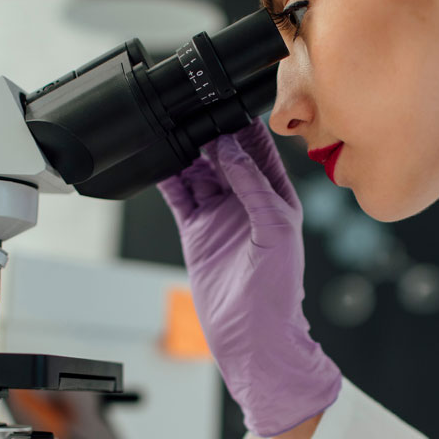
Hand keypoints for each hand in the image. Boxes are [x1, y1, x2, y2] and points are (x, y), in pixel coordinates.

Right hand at [157, 117, 340, 437]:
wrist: (254, 336)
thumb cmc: (279, 290)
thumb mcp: (274, 228)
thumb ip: (252, 184)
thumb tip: (229, 147)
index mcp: (276, 196)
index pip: (259, 150)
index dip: (242, 126)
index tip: (225, 102)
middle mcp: (247, 201)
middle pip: (225, 155)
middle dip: (210, 133)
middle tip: (191, 110)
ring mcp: (220, 215)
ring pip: (200, 171)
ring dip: (187, 152)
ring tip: (173, 128)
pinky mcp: (196, 231)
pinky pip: (180, 196)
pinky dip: (169, 178)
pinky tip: (159, 160)